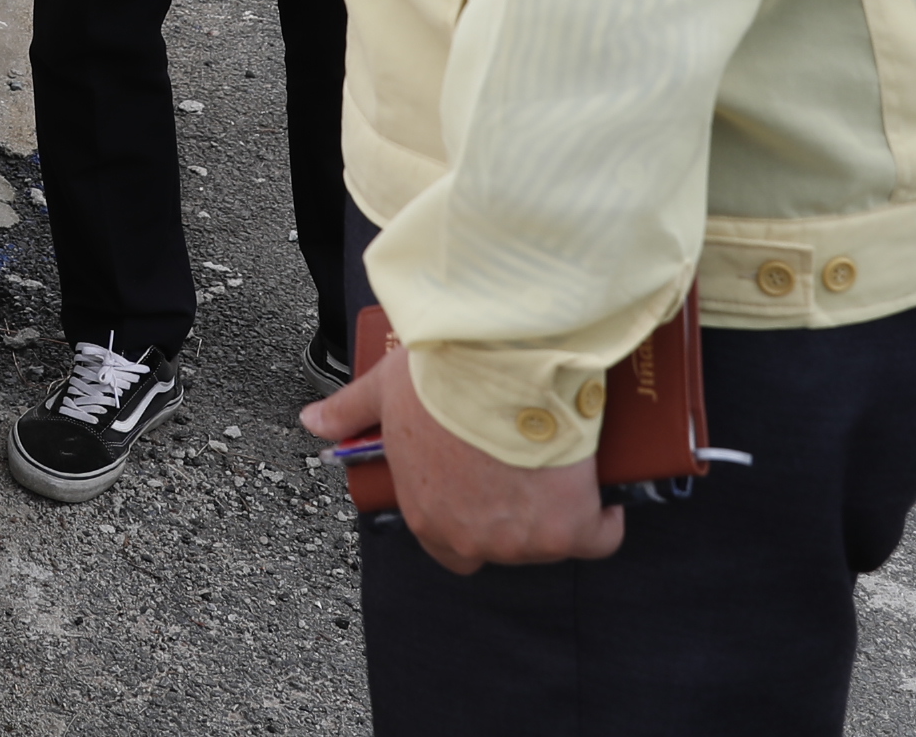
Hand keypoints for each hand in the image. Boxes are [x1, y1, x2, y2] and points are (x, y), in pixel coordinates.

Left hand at [299, 345, 623, 577]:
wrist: (498, 362)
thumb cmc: (439, 376)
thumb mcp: (383, 391)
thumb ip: (348, 412)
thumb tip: (312, 422)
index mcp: (428, 518)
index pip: (451, 553)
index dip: (471, 523)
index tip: (487, 494)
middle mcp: (475, 540)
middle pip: (505, 546)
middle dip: (516, 515)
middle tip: (525, 468)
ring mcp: (524, 540)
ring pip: (550, 541)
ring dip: (558, 512)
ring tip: (558, 463)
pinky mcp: (571, 528)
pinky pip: (599, 537)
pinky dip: (604, 515)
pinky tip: (601, 486)